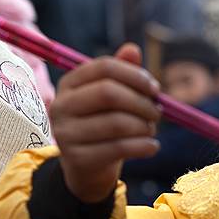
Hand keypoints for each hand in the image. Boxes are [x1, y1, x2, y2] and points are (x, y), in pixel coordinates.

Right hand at [51, 43, 161, 202]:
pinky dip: (143, 146)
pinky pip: (118, 148)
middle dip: (141, 102)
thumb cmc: (103, 125)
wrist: (87, 169)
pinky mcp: (77, 159)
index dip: (135, 75)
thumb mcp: (111, 99)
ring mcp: (66, 134)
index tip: (155, 89)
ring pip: (116, 123)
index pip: (104, 67)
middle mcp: (61, 106)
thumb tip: (132, 49)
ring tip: (151, 130)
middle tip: (158, 112)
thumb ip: (121, 73)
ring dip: (144, 126)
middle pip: (108, 93)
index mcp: (69, 84)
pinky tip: (152, 146)